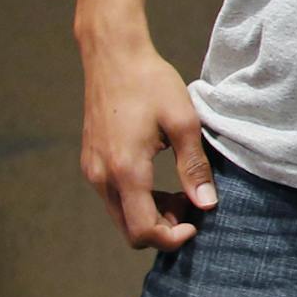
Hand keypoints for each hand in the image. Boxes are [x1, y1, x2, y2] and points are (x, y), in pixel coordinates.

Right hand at [79, 39, 215, 249]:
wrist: (114, 57)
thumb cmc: (151, 84)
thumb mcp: (184, 121)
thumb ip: (194, 166)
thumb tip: (206, 205)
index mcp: (126, 170)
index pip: (142, 230)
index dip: (171, 238)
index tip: (195, 224)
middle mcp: (102, 177)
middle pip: (129, 230)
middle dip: (162, 229)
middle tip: (191, 207)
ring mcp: (92, 171)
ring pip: (120, 216)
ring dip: (150, 215)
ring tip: (181, 192)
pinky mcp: (91, 162)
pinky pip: (113, 198)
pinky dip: (137, 201)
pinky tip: (160, 181)